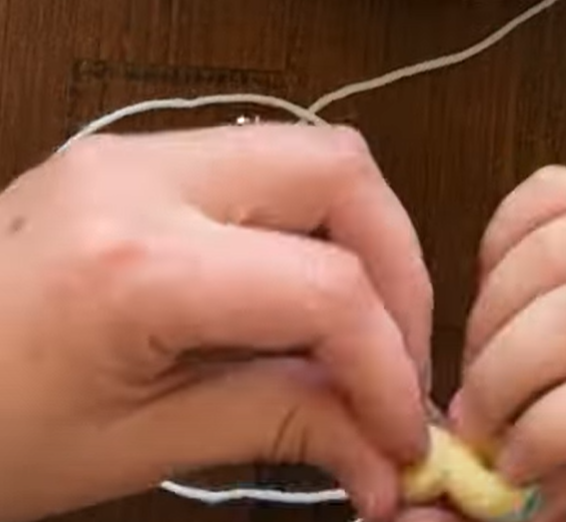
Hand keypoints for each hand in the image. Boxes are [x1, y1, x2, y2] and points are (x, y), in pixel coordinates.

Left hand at [0, 125, 431, 521]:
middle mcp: (143, 172)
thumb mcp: (135, 447)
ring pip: (308, 146)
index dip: (386, 361)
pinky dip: (306, 220)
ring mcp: (134, 145)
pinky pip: (259, 160)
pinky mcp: (132, 149)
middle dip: (398, 261)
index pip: (323, 284)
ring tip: (357, 321)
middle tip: (397, 351)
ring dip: (358, 233)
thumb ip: (277, 427)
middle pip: (338, 166)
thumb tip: (383, 452)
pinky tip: (296, 285)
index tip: (401, 426)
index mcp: (135, 263)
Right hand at [452, 165, 565, 517]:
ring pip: (550, 250)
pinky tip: (493, 279)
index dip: (547, 433)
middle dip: (501, 373)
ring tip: (479, 352)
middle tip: (473, 413)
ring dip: (491, 308)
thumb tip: (518, 495)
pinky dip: (503, 233)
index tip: (506, 463)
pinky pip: (548, 190)